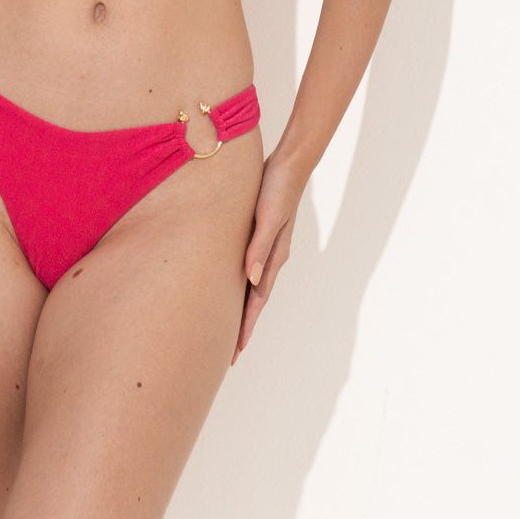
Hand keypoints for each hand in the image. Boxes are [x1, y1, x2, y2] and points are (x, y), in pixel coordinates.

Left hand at [232, 151, 306, 362]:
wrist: (289, 165)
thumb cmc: (277, 190)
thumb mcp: (268, 218)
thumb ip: (260, 248)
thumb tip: (251, 280)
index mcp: (273, 257)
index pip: (257, 300)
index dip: (246, 326)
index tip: (237, 351)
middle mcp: (271, 256)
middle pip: (255, 299)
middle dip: (244, 326)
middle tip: (231, 353)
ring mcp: (267, 246)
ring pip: (253, 285)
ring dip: (243, 308)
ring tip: (230, 327)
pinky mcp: (260, 234)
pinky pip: (251, 267)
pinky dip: (242, 284)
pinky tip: (234, 285)